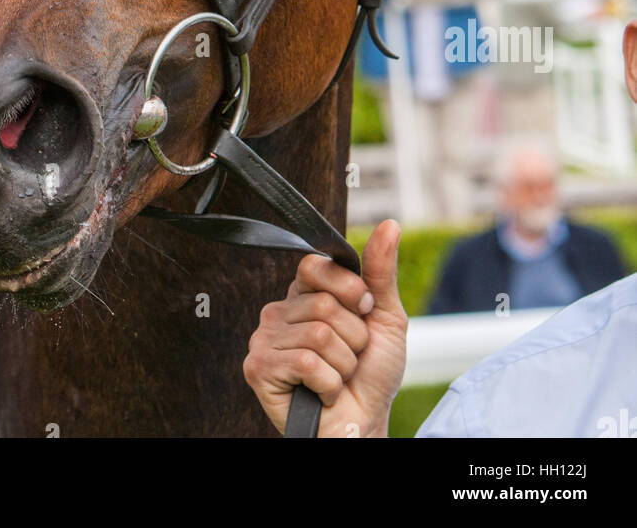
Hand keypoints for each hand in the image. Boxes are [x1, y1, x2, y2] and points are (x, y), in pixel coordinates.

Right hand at [243, 219, 406, 437]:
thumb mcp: (385, 317)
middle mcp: (279, 311)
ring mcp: (264, 339)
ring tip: (337, 377)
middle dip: (353, 338)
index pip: (317, 266)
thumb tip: (391, 223)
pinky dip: (328, 383)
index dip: (350, 291)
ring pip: (318, 334)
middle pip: (323, 304)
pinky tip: (322, 392)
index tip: (364, 312)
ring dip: (343, 364)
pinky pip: (305, 361)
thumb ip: (381, 271)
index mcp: (303, 294)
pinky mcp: (257, 368)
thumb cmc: (372, 376)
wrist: (365, 424)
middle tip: (349, 358)